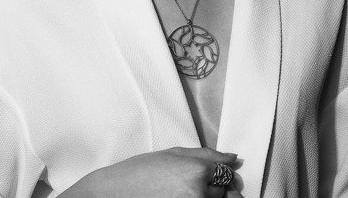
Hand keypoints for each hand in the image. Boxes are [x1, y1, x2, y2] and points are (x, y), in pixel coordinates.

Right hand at [60, 146, 241, 196]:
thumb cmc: (139, 173)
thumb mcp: (173, 153)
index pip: (227, 172)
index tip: (209, 173)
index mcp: (197, 170)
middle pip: (225, 191)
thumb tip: (232, 158)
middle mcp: (199, 192)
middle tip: (189, 183)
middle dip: (214, 186)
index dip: (218, 172)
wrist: (116, 194)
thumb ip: (206, 155)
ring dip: (207, 197)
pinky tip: (179, 197)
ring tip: (181, 192)